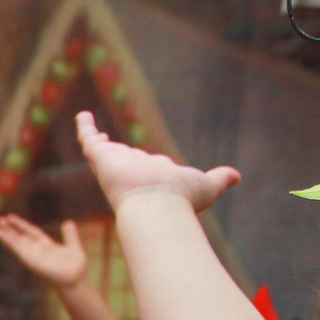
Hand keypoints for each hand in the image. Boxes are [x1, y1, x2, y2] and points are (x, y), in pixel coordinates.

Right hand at [0, 213, 87, 288]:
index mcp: (45, 245)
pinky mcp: (30, 260)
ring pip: (17, 243)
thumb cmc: (76, 267)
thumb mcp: (73, 245)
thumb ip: (69, 235)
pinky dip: (9, 242)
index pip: (31, 232)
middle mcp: (37, 250)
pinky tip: (2, 235)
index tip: (11, 217)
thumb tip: (68, 222)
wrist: (75, 279)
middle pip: (21, 237)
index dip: (21, 225)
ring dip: (6, 235)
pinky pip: (18, 249)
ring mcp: (33, 255)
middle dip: (10, 229)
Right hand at [78, 111, 237, 213]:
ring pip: (102, 150)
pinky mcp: (102, 156)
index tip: (151, 164)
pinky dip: (85, 127)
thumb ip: (220, 179)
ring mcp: (116, 164)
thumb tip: (237, 177)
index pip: (149, 168)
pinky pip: (89, 140)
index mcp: (152, 179)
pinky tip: (82, 115)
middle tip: (109, 145)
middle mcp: (132, 172)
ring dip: (95, 140)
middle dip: (119, 154)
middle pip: (124, 159)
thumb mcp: (207, 186)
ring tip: (89, 128)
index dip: (149, 165)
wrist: (157, 204)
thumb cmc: (181, 198)